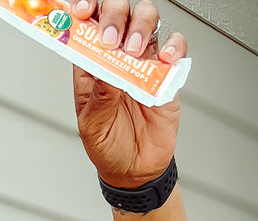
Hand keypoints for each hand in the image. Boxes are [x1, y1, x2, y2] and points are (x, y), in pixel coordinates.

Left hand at [69, 0, 186, 188]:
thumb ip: (99, 94)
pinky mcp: (166, 72)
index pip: (86, 26)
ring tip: (135, 52)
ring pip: (146, 19)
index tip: (82, 10)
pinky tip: (165, 59)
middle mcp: (116, 56)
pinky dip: (173, 45)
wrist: (136, 169)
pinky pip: (175, 45)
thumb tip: (106, 66)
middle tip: (112, 41)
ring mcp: (143, 61)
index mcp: (91, 66)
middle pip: (118, 13)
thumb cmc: (108, 146)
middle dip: (114, 16)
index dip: (85, 10)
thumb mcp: (93, 125)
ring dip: (140, 26)